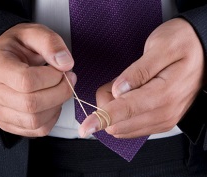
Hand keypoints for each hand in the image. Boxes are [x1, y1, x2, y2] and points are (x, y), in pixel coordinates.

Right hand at [0, 23, 75, 136]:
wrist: (7, 58)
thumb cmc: (20, 46)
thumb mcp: (34, 33)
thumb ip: (50, 43)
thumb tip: (65, 64)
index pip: (27, 81)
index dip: (53, 78)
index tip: (63, 70)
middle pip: (31, 104)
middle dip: (60, 93)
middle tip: (68, 80)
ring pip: (34, 121)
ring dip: (56, 106)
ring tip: (59, 90)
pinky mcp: (8, 123)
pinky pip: (36, 130)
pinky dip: (51, 119)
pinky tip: (52, 103)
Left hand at [79, 18, 203, 137]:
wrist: (203, 52)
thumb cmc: (183, 44)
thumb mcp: (160, 48)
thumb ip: (138, 72)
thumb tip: (118, 90)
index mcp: (163, 95)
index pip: (124, 112)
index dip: (100, 119)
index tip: (85, 127)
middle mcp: (164, 113)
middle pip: (118, 124)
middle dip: (106, 107)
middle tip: (115, 84)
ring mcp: (163, 120)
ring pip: (123, 129)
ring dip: (113, 111)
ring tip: (124, 88)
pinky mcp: (160, 121)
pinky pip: (132, 128)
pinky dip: (122, 115)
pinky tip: (129, 97)